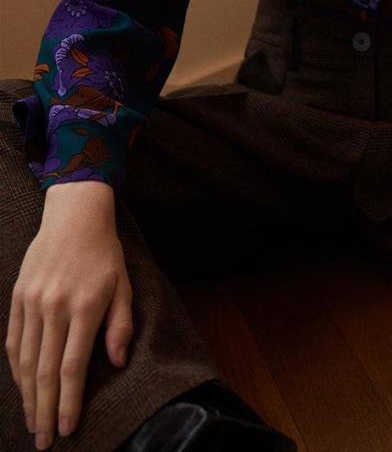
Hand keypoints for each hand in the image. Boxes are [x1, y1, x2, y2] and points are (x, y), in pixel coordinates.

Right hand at [5, 196, 133, 448]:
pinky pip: (14, 342)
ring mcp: (32, 302)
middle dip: (44, 411)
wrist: (74, 215)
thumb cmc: (105, 253)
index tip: (68, 430)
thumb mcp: (124, 284)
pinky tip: (22, 389)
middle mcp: (54, 307)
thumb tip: (117, 363)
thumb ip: (120, 325)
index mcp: (84, 307)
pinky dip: (16, 370)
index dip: (69, 402)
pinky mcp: (19, 297)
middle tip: (44, 442)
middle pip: (44, 372)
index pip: (71, 367)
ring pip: (25, 361)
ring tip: (33, 424)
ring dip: (27, 397)